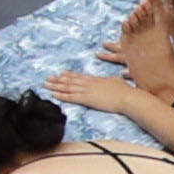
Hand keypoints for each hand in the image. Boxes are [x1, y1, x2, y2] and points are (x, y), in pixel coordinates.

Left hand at [46, 68, 165, 121]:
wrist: (127, 97)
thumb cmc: (125, 91)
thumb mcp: (117, 81)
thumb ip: (113, 80)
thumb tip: (116, 77)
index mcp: (96, 79)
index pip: (79, 77)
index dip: (69, 75)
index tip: (61, 73)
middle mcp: (89, 83)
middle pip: (70, 81)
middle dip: (58, 80)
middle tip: (48, 78)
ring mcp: (87, 90)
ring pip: (68, 87)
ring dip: (56, 86)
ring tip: (46, 84)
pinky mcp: (87, 99)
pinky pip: (71, 97)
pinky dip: (61, 95)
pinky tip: (53, 94)